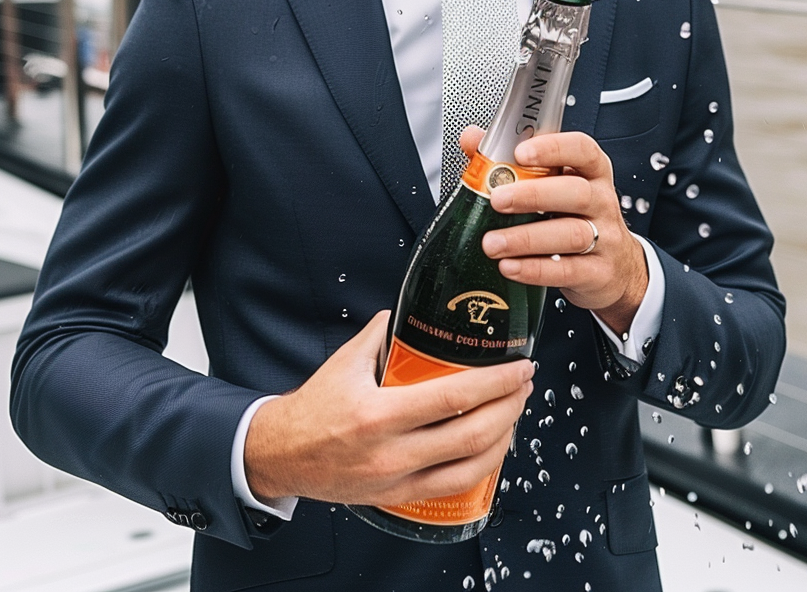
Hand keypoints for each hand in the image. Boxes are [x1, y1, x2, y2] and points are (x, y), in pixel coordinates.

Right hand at [244, 310, 533, 504]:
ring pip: (470, 466)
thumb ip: (381, 332)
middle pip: (471, 434)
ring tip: (515, 412)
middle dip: (509, 407)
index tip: (519, 367)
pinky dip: (482, 465)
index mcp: (378, 413)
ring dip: (504, 438)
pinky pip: (453, 486)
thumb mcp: (345, 361)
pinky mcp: (399, 497)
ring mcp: (398, 479)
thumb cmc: (313, 407)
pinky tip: (493, 445)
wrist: (282, 455)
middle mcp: (392, 451)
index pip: (453, 397)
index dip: (495, 382)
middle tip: (524, 384)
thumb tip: (409, 309)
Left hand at [462, 127, 647, 337]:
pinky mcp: (599, 273)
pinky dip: (535, 270)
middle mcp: (601, 201)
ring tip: (492, 243)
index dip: (553, 148)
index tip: (521, 152)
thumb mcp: (554, 185)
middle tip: (498, 199)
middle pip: (577, 192)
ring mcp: (605, 238)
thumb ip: (512, 160)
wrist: (617, 268)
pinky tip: (509, 266)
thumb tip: (472, 139)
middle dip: (533, 194)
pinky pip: (568, 271)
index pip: (582, 150)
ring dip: (526, 238)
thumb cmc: (576, 217)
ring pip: (571, 234)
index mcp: (591, 172)